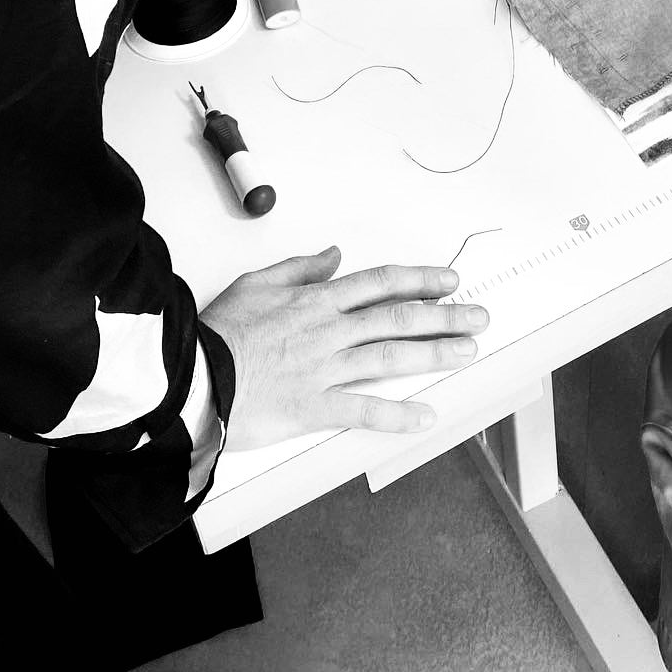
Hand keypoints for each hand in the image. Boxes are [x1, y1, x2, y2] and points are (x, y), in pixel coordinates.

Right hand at [201, 247, 488, 447]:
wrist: (192, 375)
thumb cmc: (218, 332)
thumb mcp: (257, 283)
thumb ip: (300, 268)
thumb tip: (334, 256)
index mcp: (317, 300)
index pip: (381, 283)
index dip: (420, 280)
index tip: (450, 281)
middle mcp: (330, 331)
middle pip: (399, 317)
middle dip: (445, 315)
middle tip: (479, 316)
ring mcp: (326, 368)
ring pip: (392, 356)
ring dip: (435, 353)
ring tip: (468, 351)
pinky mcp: (314, 406)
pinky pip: (364, 409)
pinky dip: (397, 414)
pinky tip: (425, 416)